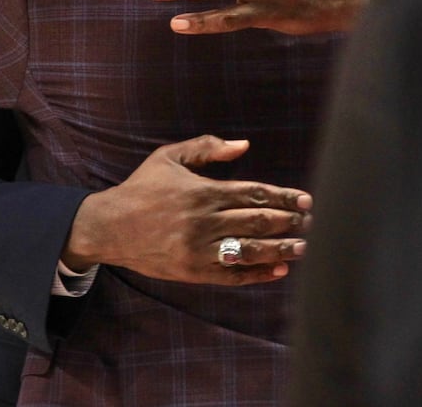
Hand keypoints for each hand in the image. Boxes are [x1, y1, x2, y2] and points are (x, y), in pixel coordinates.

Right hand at [63, 135, 310, 285]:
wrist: (109, 227)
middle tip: (311, 223)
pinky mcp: (192, 271)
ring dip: (279, 250)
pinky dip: (256, 274)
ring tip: (303, 248)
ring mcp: (198, 249)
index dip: (283, 198)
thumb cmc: (142, 188)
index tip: (305, 201)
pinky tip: (277, 271)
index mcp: (203, 192)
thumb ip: (207, 148)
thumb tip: (244, 145)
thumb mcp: (169, 157)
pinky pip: (231, 275)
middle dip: (288, 223)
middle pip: (257, 222)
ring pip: (248, 250)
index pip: (254, 194)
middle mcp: (204, 221)